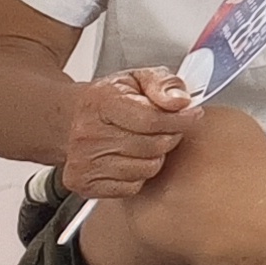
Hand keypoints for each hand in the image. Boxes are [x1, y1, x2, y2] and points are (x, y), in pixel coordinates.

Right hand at [61, 69, 194, 201]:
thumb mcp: (139, 77)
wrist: (72, 119)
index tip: (193, 115)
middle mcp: (86, 135)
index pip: (151, 119)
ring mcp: (82, 162)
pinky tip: (131, 158)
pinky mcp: (84, 184)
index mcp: (100, 103)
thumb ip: (164, 83)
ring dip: (156, 156)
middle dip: (170, 136)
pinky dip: (139, 174)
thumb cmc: (110, 98)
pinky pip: (132, 187)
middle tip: (168, 128)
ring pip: (147, 168)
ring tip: (146, 141)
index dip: (180, 119)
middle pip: (152, 145)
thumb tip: (180, 102)